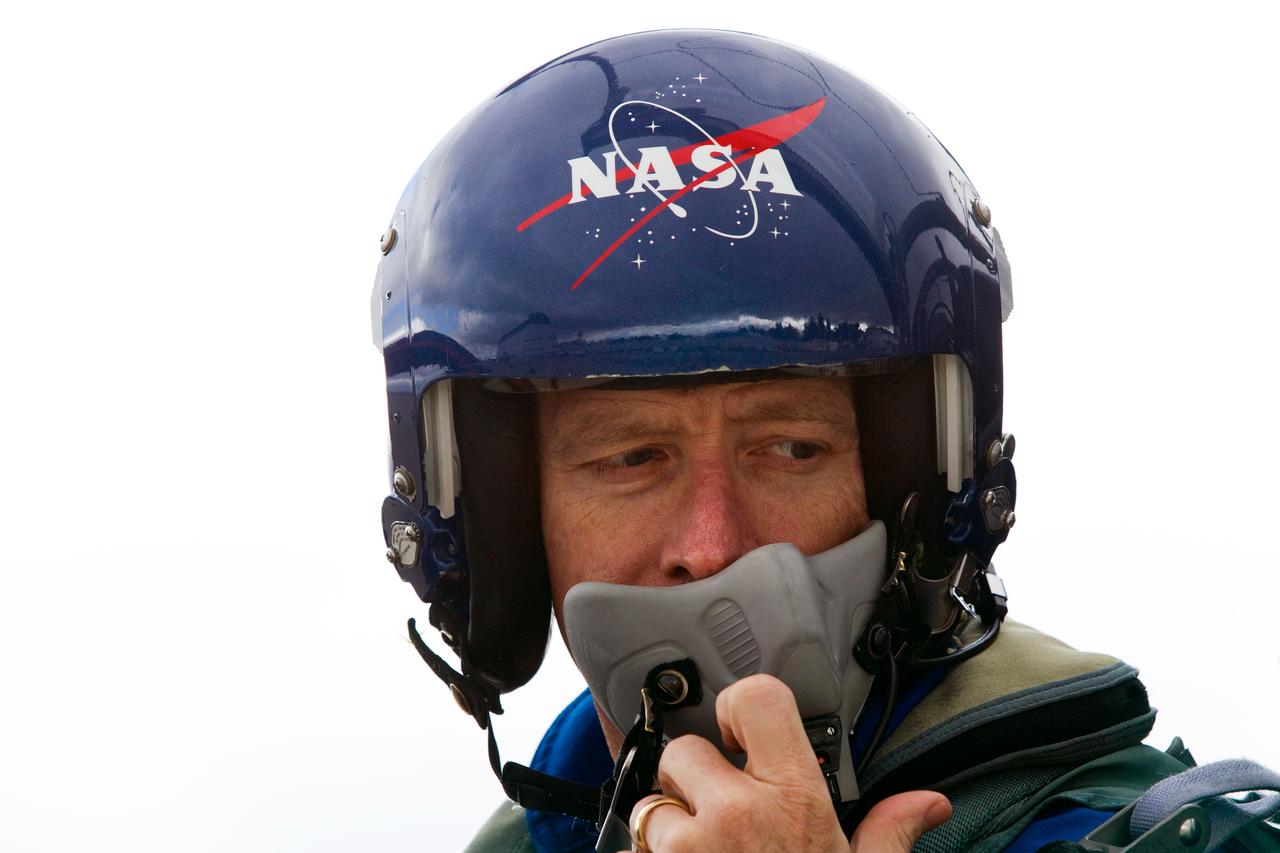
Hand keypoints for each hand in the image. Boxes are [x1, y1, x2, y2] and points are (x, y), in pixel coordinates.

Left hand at [628, 674, 949, 851]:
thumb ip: (891, 834)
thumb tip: (928, 803)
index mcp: (793, 801)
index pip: (756, 699)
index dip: (740, 708)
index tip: (741, 733)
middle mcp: (734, 813)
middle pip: (684, 750)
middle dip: (695, 780)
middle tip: (722, 817)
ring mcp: (686, 848)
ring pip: (651, 804)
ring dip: (668, 829)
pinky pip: (635, 848)